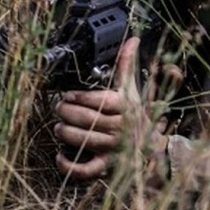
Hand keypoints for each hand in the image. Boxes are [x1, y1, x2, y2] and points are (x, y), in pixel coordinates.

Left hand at [52, 35, 166, 180]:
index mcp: (125, 108)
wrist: (151, 148)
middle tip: (58, 108)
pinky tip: (59, 156)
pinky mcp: (106, 166)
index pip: (100, 101)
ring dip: (65, 132)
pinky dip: (69, 166)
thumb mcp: (132, 91)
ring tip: (59, 126)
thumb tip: (131, 39)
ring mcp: (113, 148)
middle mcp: (120, 128)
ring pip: (83, 140)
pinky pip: (85, 170)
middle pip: (87, 119)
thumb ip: (126, 66)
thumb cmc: (135, 116)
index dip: (79, 98)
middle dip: (67, 113)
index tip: (68, 95)